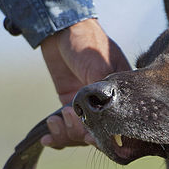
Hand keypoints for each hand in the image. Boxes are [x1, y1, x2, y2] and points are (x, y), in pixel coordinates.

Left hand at [39, 18, 129, 147]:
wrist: (60, 29)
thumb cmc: (87, 42)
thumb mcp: (100, 66)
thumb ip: (103, 94)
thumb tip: (103, 122)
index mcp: (121, 97)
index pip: (119, 127)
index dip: (105, 137)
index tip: (91, 137)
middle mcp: (106, 105)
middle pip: (98, 135)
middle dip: (80, 133)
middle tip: (69, 116)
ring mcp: (87, 107)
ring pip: (80, 136)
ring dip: (66, 133)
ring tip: (54, 120)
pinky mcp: (69, 106)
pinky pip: (65, 129)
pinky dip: (57, 137)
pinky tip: (46, 139)